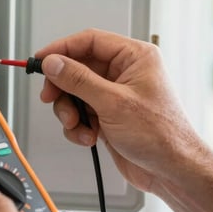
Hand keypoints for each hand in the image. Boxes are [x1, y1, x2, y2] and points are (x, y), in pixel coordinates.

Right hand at [35, 28, 205, 191]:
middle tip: (50, 97)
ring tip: (76, 125)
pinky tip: (88, 136)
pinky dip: (78, 125)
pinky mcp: (109, 115)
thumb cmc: (161, 135)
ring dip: (70, 111)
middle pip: (78, 67)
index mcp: (135, 57)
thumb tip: (54, 63)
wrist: (171, 171)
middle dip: (63, 87)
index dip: (61, 49)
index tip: (41, 60)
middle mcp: (125, 72)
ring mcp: (116, 94)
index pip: (90, 41)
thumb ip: (79, 80)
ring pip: (76, 92)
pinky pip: (81, 111)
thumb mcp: (113, 103)